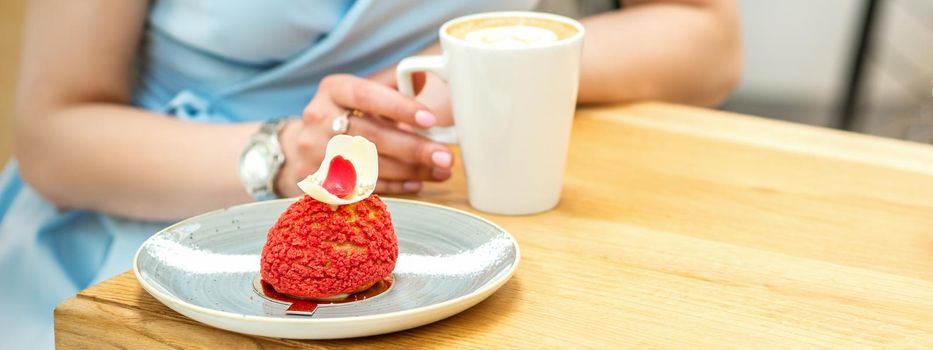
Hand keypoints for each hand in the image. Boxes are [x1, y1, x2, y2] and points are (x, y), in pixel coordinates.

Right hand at [275, 74, 453, 196]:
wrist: (298, 147)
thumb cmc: (342, 115)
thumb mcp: (359, 92)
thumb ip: (391, 84)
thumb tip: (422, 76)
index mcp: (333, 91)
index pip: (367, 95)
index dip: (399, 107)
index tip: (430, 119)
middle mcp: (320, 120)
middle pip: (372, 136)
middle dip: (414, 148)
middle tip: (445, 156)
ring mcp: (316, 154)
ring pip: (370, 166)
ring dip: (411, 171)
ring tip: (440, 172)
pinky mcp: (320, 182)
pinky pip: (363, 187)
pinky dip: (395, 186)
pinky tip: (417, 183)